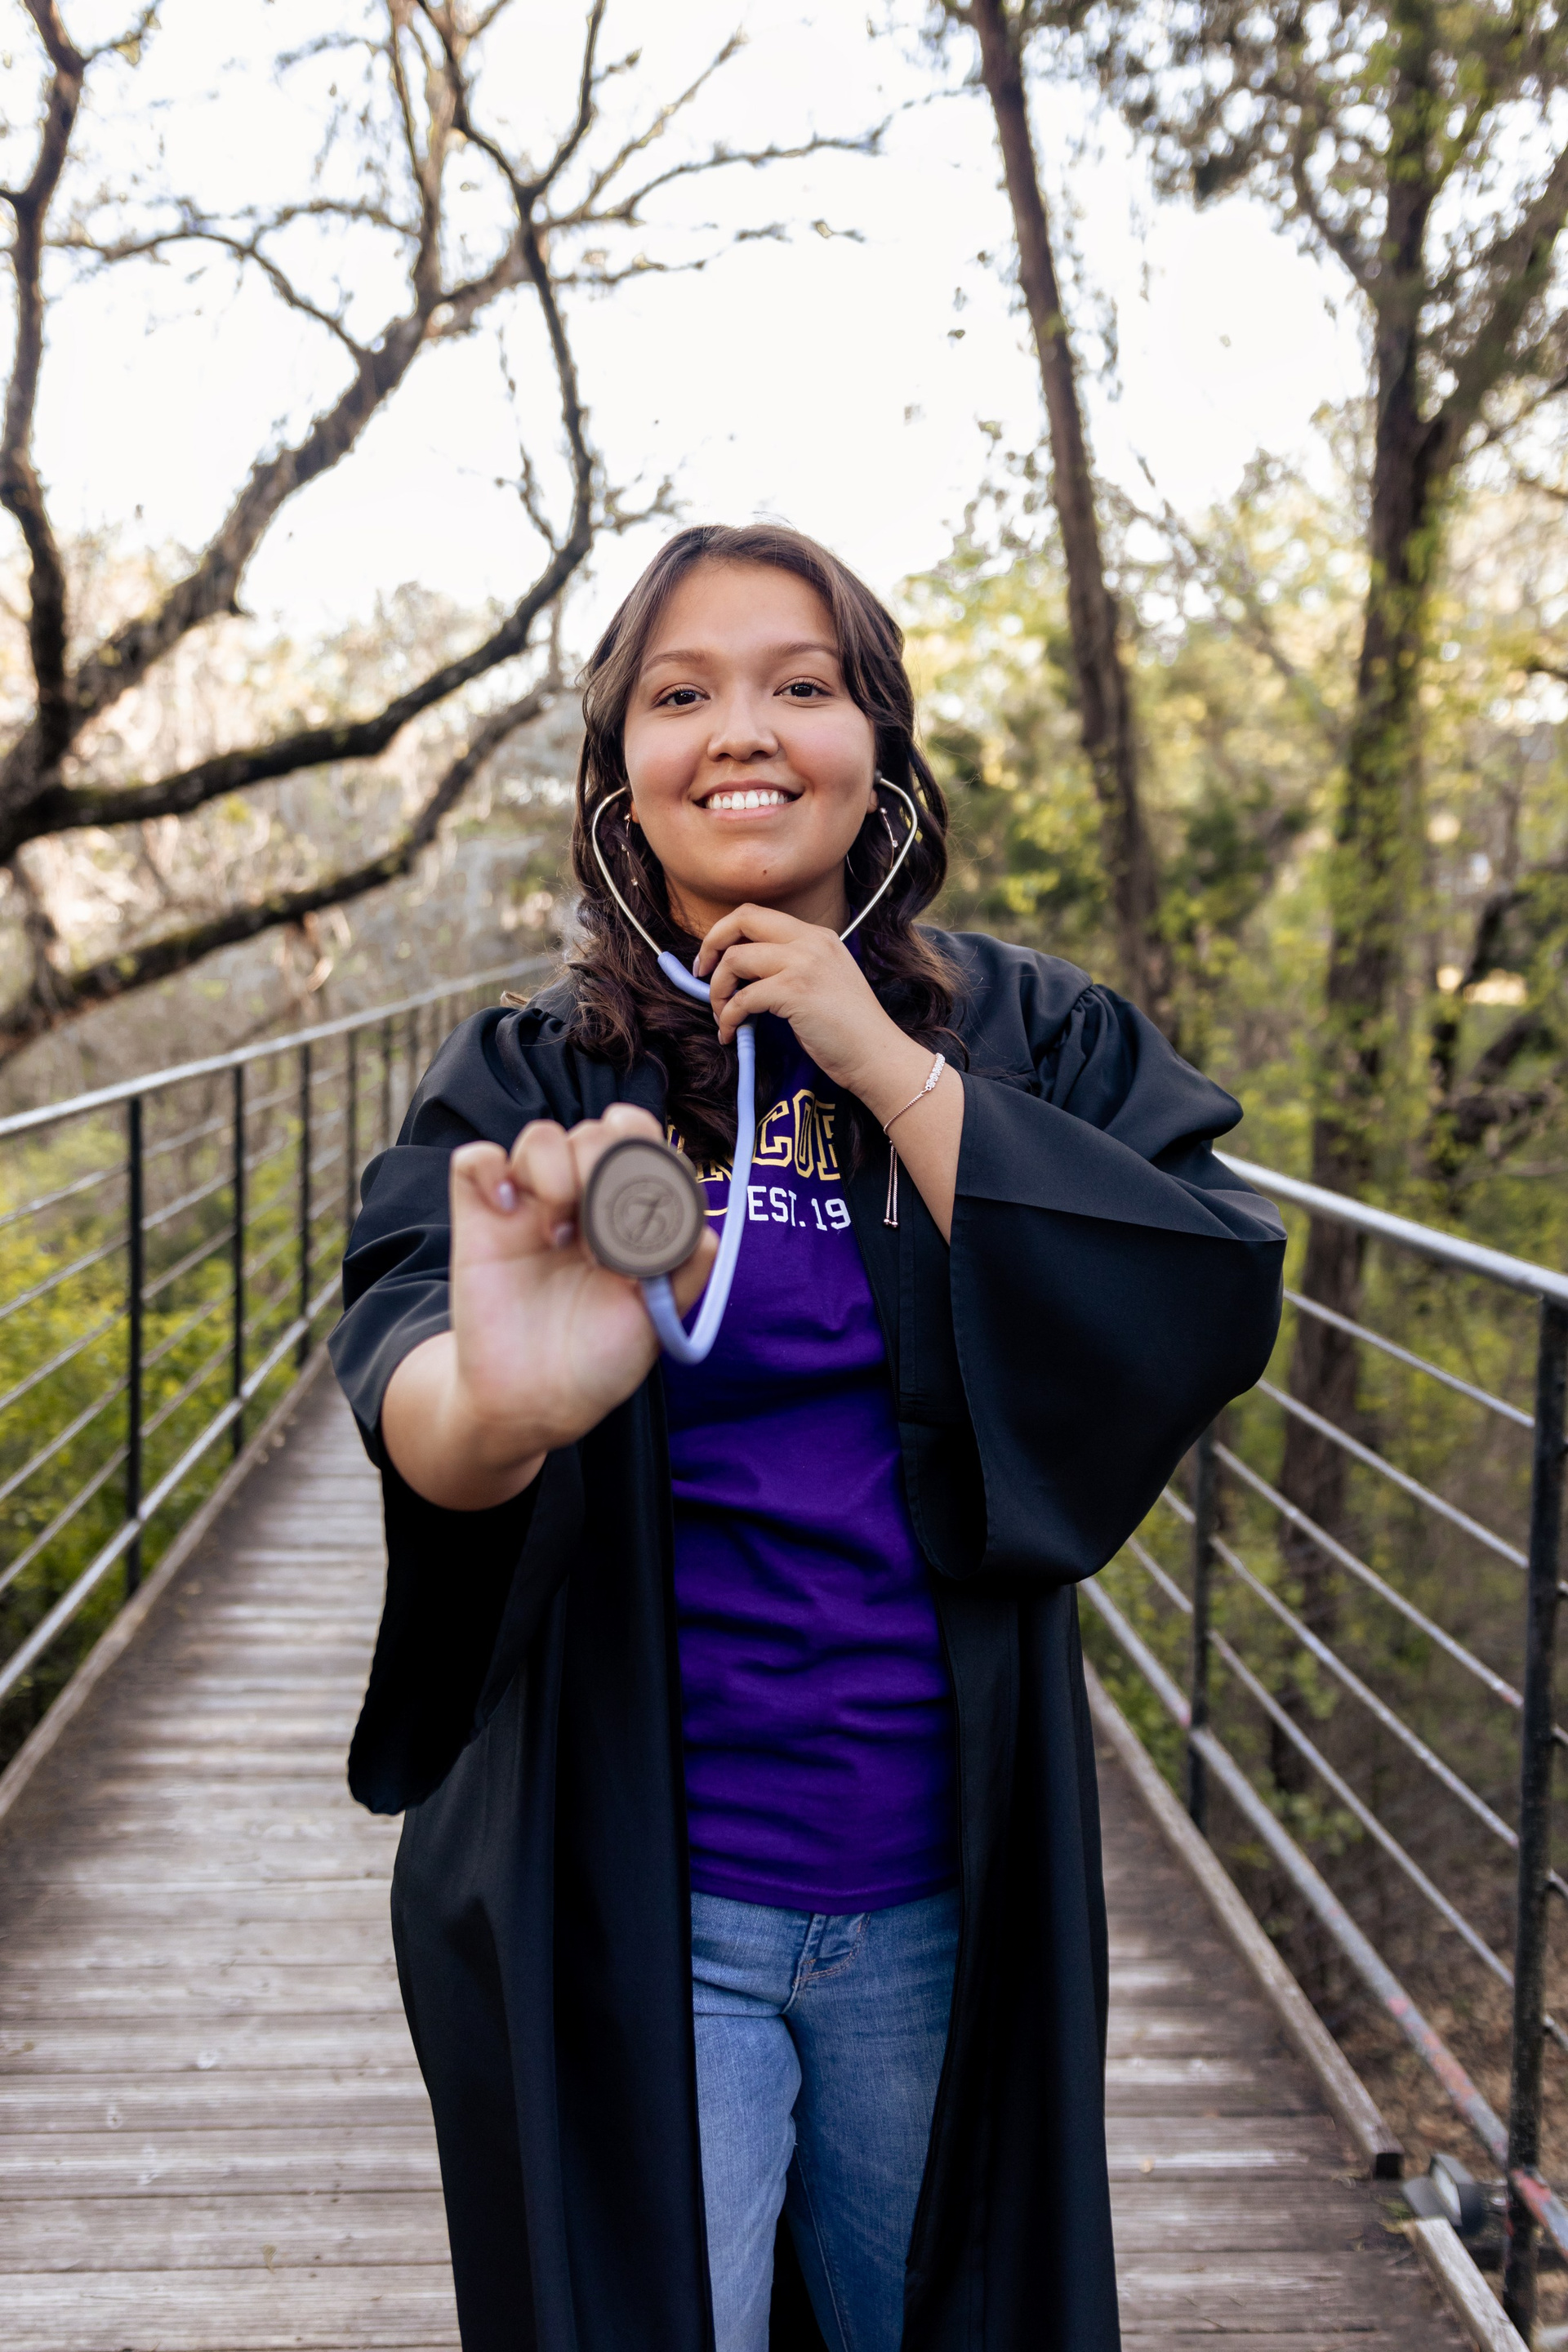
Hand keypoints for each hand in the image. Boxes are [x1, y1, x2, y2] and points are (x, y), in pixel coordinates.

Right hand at [381, 1104, 715, 1509]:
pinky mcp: (480, 1216)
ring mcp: (529, 1203)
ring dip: (556, 1174)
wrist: (535, 1402)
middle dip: (608, 1167)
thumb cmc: (600, 1358)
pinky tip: (505, 1212)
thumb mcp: (659, 1319)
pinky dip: (490, 1171)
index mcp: (629, 1211)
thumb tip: (704, 1229)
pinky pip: (474, 1159)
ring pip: (542, 1135)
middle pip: (600, 1129)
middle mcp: (581, 1198)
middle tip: (599, 1233)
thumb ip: (688, 1269)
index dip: (653, 1164)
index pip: (648, 1143)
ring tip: (557, 1235)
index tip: (642, 1226)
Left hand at [696, 904, 964, 1241]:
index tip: (712, 960)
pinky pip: (742, 997)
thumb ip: (789, 969)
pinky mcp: (795, 992)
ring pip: (736, 959)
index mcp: (816, 936)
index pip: (757, 914)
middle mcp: (810, 941)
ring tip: (722, 1016)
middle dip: (711, 945)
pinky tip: (732, 1034)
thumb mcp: (823, 982)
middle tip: (701, 975)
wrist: (878, 1056)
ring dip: (717, 990)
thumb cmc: (849, 1030)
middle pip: (742, 919)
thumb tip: (739, 976)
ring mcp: (804, 964)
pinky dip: (728, 1017)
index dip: (726, 932)